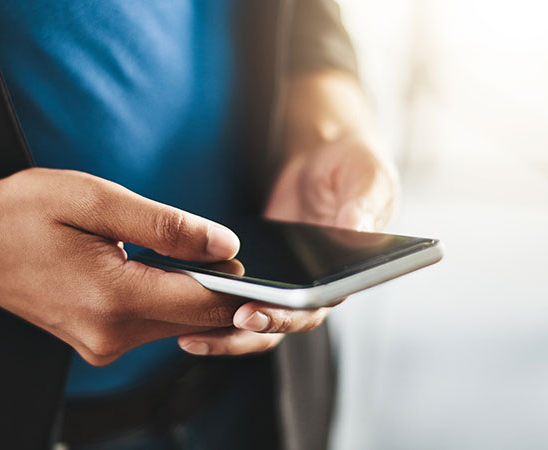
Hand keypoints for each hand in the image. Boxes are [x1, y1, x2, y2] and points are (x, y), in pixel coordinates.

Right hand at [0, 168, 279, 363]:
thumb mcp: (95, 200)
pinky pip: (158, 326)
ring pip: (182, 326)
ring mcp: (104, 345)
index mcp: (112, 298)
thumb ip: (165, 226)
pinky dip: (178, 303)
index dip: (249, 290)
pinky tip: (182, 274)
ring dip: (207, 298)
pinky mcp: (100, 343)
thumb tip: (225, 246)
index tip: (282, 276)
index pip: (205, 304)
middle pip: (200, 322)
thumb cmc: (22, 212)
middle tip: (261, 265)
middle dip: (237, 298)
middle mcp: (111, 335)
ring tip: (219, 261)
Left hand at [176, 70, 400, 355]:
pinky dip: (210, 311)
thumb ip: (363, 203)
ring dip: (224, 335)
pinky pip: (236, 300)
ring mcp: (285, 284)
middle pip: (280, 325)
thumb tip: (355, 229)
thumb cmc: (352, 166)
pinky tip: (180, 309)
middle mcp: (316, 288)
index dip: (284, 317)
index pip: (316, 308)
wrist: (322, 156)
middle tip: (219, 320)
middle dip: (247, 329)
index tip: (253, 314)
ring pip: (254, 323)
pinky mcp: (260, 273)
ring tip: (189, 337)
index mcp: (347, 273)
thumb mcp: (367, 176)